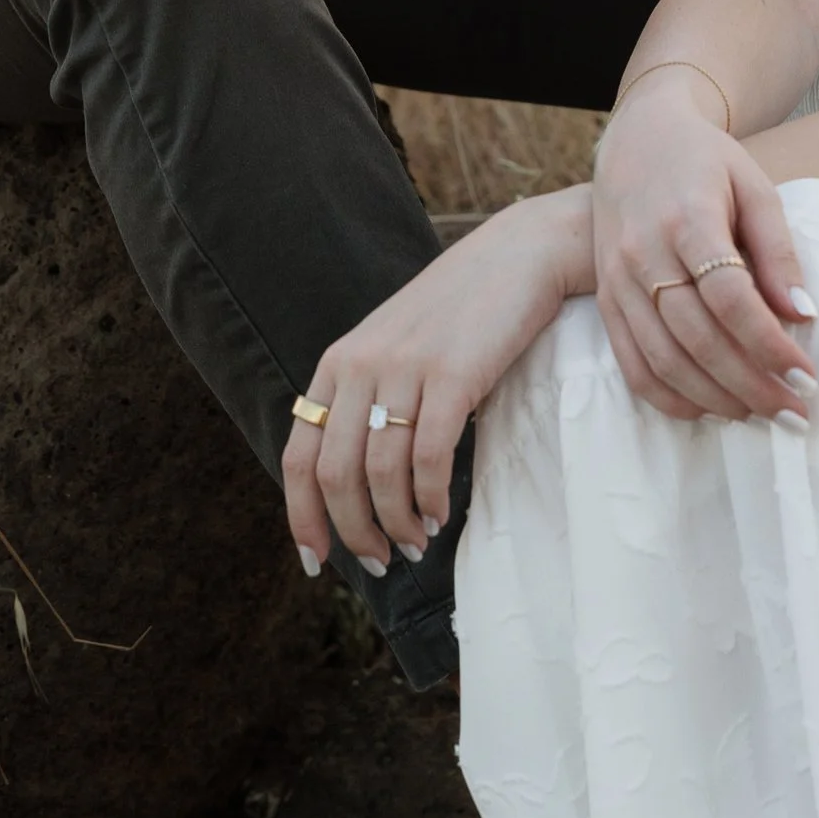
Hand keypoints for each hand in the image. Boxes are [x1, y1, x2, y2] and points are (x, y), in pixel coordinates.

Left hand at [282, 188, 590, 576]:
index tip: (318, 559)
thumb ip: (370, 398)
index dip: (302, 516)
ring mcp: (406, 368)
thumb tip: (359, 480)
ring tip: (416, 544)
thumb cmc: (462, 312)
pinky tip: (440, 513)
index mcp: (338, 364)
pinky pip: (430, 456)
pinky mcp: (454, 374)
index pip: (299, 455)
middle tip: (379, 562)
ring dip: (396, 522)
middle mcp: (361, 365)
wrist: (520, 255)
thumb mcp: (396, 347)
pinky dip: (429, 497)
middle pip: (336, 474)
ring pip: (381, 472)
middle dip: (354, 531)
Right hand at [592, 81, 817, 423]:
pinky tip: (708, 410)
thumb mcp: (754, 187)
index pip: (730, 296)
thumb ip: (778, 251)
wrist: (636, 140)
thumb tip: (803, 315)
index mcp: (687, 217)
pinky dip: (669, 398)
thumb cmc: (706, 162)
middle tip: (796, 412)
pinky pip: (631, 364)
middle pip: (698, 337)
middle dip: (752, 384)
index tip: (807, 374)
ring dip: (716, 398)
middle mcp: (644, 253)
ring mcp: (617, 280)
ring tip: (761, 414)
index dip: (770, 343)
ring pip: (664, 359)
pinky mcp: (604, 298)